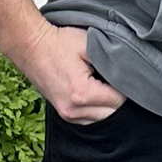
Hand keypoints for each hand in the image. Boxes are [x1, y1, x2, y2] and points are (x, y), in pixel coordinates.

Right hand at [5, 20, 125, 123]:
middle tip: (118, 78)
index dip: (126, 87)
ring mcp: (67, 115)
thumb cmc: (58, 43)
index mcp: (82, 93)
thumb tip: (130, 72)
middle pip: (112, 114)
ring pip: (101, 119)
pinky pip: (89, 119)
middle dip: (119, 98)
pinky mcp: (63, 113)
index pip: (119, 101)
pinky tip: (96, 92)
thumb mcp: (89, 44)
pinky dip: (96, 109)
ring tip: (105, 84)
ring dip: (107, 105)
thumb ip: (111, 60)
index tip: (126, 74)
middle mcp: (74, 110)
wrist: (30, 46)